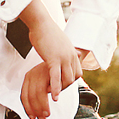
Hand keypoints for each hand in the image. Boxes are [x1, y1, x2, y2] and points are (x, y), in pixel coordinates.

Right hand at [18, 4, 81, 118]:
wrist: (41, 22)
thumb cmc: (46, 31)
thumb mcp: (59, 41)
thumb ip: (62, 49)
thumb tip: (61, 51)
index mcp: (72, 52)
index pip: (78, 72)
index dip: (71, 80)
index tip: (62, 84)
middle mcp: (70, 55)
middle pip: (74, 78)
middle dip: (66, 86)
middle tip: (56, 90)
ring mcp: (63, 58)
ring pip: (67, 80)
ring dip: (61, 89)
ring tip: (53, 95)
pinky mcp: (53, 59)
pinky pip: (56, 78)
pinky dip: (55, 89)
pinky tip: (53, 96)